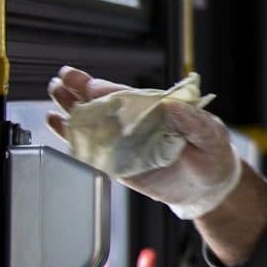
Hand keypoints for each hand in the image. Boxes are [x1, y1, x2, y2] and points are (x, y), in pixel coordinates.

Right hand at [47, 66, 241, 218]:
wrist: (209, 187)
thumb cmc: (212, 153)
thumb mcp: (211, 133)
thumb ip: (193, 120)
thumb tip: (171, 105)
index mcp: (155, 110)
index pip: (127, 96)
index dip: (108, 90)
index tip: (92, 86)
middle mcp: (135, 123)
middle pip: (103, 103)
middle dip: (81, 90)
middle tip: (61, 79)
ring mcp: (123, 142)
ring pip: (91, 121)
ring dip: (71, 107)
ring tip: (54, 93)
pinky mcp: (116, 164)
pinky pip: (90, 149)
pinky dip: (71, 136)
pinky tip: (54, 122)